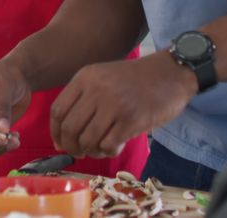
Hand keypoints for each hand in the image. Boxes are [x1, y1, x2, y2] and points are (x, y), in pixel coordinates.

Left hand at [50, 51, 197, 157]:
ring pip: (88, 140)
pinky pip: (108, 145)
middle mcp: (96, 89)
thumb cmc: (134, 80)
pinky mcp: (132, 120)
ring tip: (98, 150)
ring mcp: (114, 104)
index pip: (57, 111)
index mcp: (85, 77)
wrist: (171, 73)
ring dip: (90, 151)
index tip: (60, 143)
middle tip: (79, 152)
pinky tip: (115, 146)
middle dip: (71, 146)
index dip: (55, 132)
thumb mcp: (102, 77)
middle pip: (70, 128)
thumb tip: (62, 140)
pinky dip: (108, 151)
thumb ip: (81, 101)